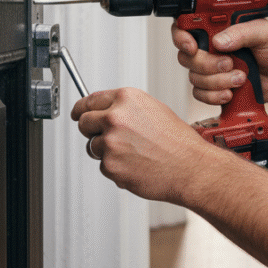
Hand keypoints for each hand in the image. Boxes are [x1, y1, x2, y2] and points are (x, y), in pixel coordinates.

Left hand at [71, 87, 212, 201]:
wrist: (190, 167)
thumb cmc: (178, 141)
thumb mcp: (154, 110)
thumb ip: (126, 108)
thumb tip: (107, 110)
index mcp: (126, 99)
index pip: (89, 101)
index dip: (82, 109)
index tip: (78, 114)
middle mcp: (115, 117)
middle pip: (83, 122)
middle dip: (91, 130)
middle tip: (107, 137)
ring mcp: (110, 142)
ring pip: (92, 146)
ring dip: (106, 151)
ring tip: (133, 153)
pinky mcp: (110, 165)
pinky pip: (103, 166)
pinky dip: (115, 167)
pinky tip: (136, 164)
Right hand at [172, 18, 267, 107]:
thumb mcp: (265, 33)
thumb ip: (243, 32)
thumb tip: (219, 41)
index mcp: (218, 26)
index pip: (186, 25)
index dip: (181, 36)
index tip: (192, 47)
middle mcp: (210, 46)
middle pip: (187, 56)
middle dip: (206, 64)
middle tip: (229, 63)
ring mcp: (211, 67)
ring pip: (194, 77)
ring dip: (217, 81)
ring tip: (241, 78)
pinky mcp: (214, 87)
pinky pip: (200, 94)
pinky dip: (214, 96)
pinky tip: (231, 93)